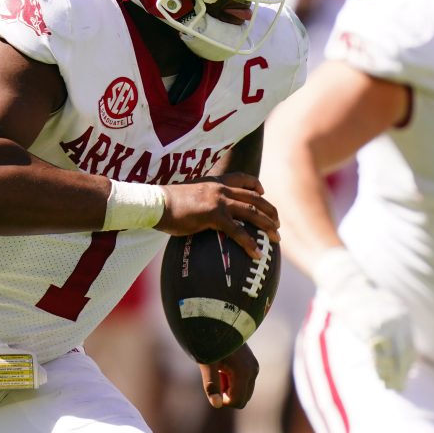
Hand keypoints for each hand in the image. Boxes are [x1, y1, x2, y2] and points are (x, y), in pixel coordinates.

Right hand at [157, 172, 278, 258]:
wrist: (156, 204)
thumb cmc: (166, 204)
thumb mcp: (187, 195)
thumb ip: (199, 200)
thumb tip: (198, 213)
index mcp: (215, 181)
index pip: (242, 178)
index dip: (256, 185)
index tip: (263, 192)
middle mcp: (221, 188)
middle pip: (255, 197)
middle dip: (270, 210)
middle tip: (277, 223)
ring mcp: (219, 201)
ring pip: (253, 212)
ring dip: (268, 225)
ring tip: (277, 238)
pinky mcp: (214, 215)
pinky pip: (238, 231)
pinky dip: (250, 243)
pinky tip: (257, 254)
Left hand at [200, 343, 258, 407]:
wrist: (219, 319)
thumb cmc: (210, 341)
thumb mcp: (207, 363)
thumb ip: (212, 384)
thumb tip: (216, 405)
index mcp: (243, 372)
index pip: (237, 402)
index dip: (222, 400)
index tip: (213, 384)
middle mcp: (253, 371)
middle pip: (242, 399)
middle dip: (227, 394)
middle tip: (216, 376)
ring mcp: (254, 367)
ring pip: (243, 391)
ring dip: (230, 387)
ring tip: (219, 369)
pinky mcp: (252, 364)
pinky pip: (244, 382)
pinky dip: (233, 380)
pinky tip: (224, 366)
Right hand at [313, 247, 414, 390]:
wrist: (348, 281)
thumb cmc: (363, 298)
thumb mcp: (382, 309)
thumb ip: (391, 327)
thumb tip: (399, 348)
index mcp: (403, 317)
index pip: (410, 347)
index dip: (408, 365)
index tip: (407, 378)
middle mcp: (398, 321)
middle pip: (403, 353)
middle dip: (401, 372)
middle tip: (399, 387)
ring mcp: (385, 325)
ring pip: (392, 356)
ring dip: (391, 373)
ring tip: (389, 385)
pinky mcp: (371, 328)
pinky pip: (378, 353)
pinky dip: (380, 367)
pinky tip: (380, 376)